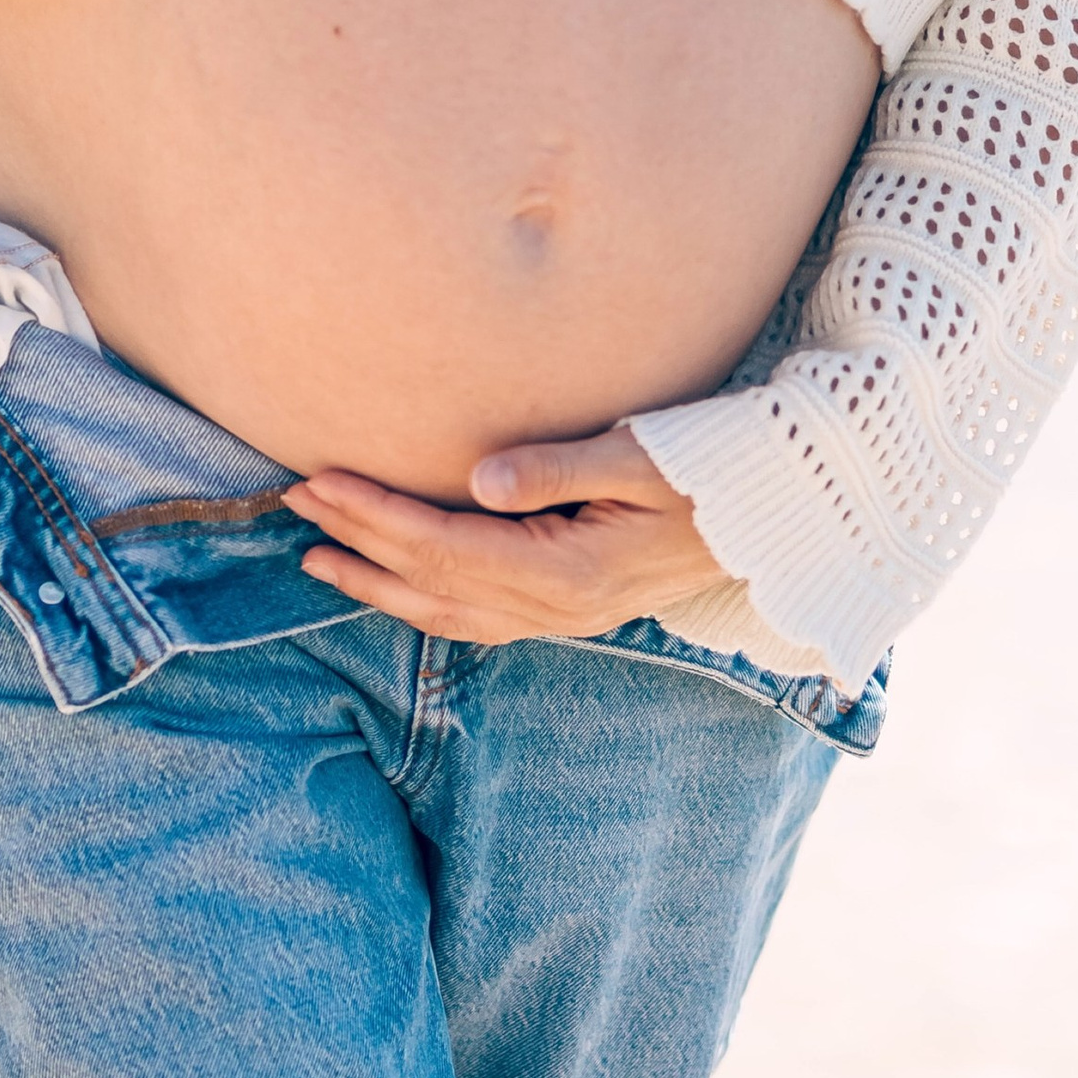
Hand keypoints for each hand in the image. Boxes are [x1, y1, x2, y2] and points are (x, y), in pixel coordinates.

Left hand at [283, 427, 722, 644]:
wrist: (784, 513)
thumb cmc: (716, 470)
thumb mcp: (643, 455)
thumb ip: (559, 466)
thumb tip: (480, 477)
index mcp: (570, 571)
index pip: (445, 545)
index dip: (376, 514)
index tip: (320, 479)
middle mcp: (561, 608)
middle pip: (435, 582)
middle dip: (360, 543)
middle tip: (293, 503)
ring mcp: (569, 618)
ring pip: (451, 613)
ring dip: (380, 584)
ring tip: (319, 556)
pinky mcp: (576, 610)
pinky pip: (482, 622)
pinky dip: (428, 605)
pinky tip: (400, 590)